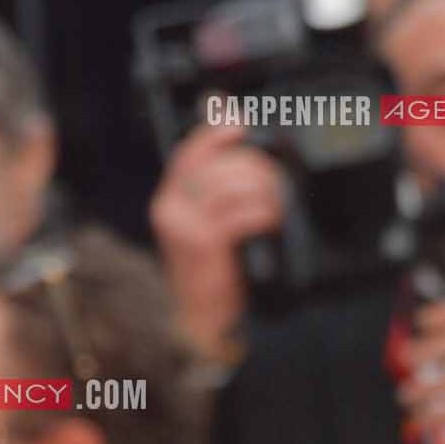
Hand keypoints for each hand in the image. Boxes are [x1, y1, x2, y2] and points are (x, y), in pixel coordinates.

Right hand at [149, 122, 283, 357]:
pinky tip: (271, 221)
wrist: (197, 318)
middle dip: (253, 168)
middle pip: (216, 167)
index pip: (189, 154)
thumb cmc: (207, 271)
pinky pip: (241, 214)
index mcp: (168, 201)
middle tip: (275, 180)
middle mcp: (171, 209)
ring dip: (262, 190)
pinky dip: (263, 214)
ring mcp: (185, 227)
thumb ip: (214, 189)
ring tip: (276, 203)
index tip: (241, 126)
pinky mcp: (204, 243)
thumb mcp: (205, 226)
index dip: (215, 134)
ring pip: (230, 187)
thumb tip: (229, 148)